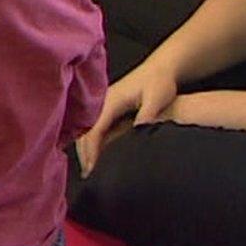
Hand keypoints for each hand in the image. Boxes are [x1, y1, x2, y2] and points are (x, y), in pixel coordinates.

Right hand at [75, 59, 179, 176]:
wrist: (161, 68)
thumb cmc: (160, 82)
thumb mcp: (157, 96)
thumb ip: (147, 113)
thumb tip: (137, 130)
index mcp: (110, 100)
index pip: (94, 129)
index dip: (91, 150)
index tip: (92, 168)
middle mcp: (102, 102)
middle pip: (85, 131)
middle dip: (85, 153)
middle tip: (89, 176)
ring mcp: (103, 105)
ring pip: (87, 130)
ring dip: (86, 149)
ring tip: (90, 170)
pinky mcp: (107, 108)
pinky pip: (94, 127)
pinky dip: (92, 142)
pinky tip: (96, 156)